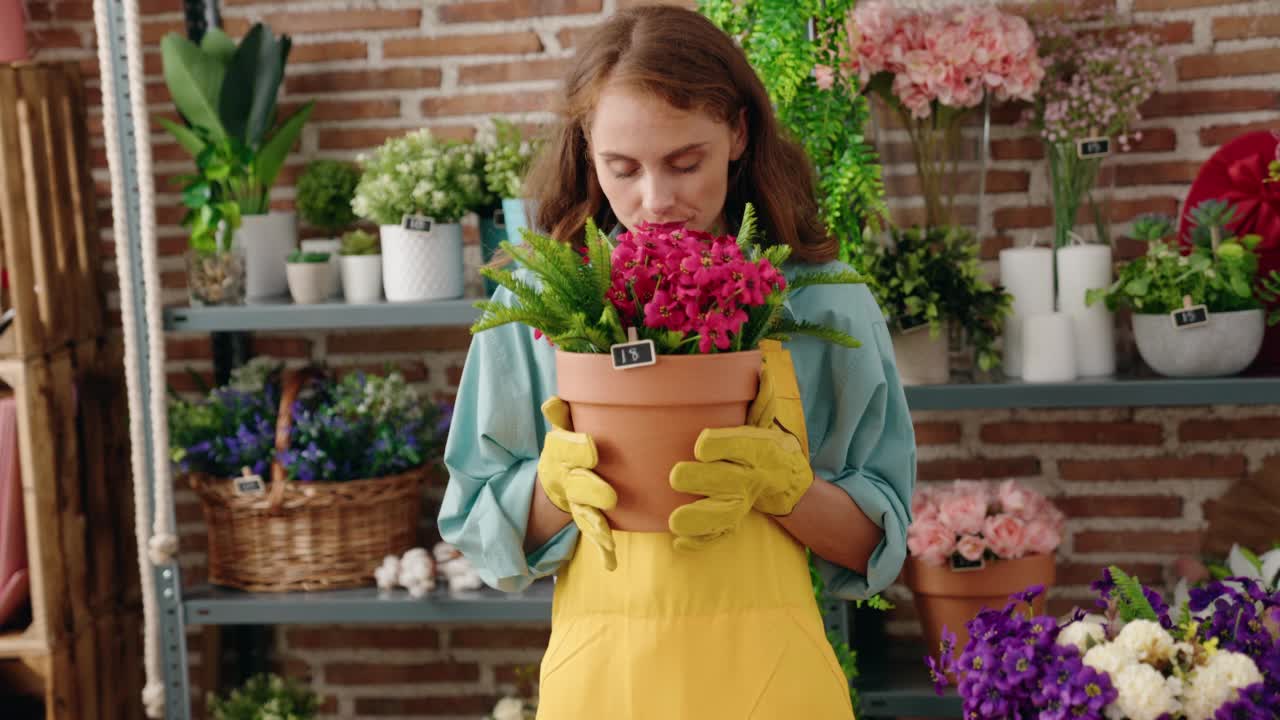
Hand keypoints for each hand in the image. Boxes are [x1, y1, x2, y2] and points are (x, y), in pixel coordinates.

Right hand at [537, 396, 617, 569]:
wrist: (558, 476)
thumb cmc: (569, 445)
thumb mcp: (562, 428)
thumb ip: (560, 415)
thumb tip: (552, 402)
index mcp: (561, 453)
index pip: (564, 448)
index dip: (575, 447)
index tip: (591, 447)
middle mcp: (569, 479)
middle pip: (578, 485)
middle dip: (591, 490)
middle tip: (609, 496)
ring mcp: (577, 502)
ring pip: (585, 514)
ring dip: (596, 527)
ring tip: (607, 539)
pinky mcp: (588, 519)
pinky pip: (595, 534)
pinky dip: (602, 549)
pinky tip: (610, 562)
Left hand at [667, 344, 813, 549]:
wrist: (788, 483)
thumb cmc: (766, 443)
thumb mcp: (769, 416)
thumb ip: (761, 394)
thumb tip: (761, 365)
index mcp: (759, 447)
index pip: (741, 444)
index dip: (720, 444)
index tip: (701, 444)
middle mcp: (751, 476)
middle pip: (727, 480)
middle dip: (702, 479)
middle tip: (676, 475)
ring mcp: (742, 501)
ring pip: (721, 513)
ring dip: (698, 518)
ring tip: (675, 521)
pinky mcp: (734, 519)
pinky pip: (718, 533)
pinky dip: (700, 540)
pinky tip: (680, 542)